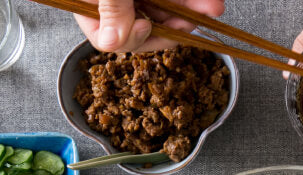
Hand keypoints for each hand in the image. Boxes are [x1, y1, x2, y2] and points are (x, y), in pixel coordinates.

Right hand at [75, 0, 225, 52]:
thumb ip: (110, 7)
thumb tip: (112, 43)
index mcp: (89, 6)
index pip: (112, 40)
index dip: (134, 37)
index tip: (147, 26)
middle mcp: (113, 4)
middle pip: (147, 26)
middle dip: (175, 24)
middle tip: (193, 21)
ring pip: (165, 9)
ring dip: (191, 11)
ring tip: (213, 9)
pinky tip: (211, 3)